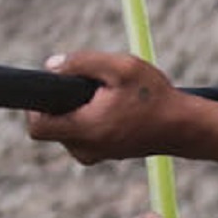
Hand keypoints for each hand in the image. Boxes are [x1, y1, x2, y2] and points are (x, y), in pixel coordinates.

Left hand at [26, 50, 181, 163]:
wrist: (181, 125)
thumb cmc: (152, 95)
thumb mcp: (120, 66)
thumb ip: (82, 62)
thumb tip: (50, 66)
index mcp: (85, 129)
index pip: (37, 127)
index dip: (36, 104)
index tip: (54, 85)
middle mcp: (85, 148)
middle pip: (51, 124)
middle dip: (63, 101)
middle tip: (91, 86)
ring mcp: (93, 154)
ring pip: (66, 127)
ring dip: (77, 109)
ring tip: (106, 95)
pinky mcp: (102, 154)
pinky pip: (81, 133)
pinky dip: (88, 117)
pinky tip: (111, 105)